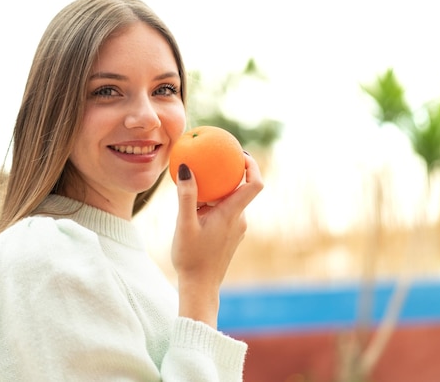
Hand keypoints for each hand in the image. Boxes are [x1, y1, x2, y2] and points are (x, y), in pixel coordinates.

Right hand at [171, 152, 263, 327]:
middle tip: (213, 158)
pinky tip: (196, 204)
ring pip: (231, 201)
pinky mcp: (230, 235)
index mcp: (232, 214)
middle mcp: (239, 219)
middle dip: (229, 173)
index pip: (254, 183)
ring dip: (218, 190)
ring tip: (199, 181)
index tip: (240, 153)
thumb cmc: (191, 258)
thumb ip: (186, 196)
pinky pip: (226, 212)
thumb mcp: (185, 224)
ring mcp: (236, 229)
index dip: (252, 165)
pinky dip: (214, 203)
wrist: (200, 287)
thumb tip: (187, 167)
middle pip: (241, 189)